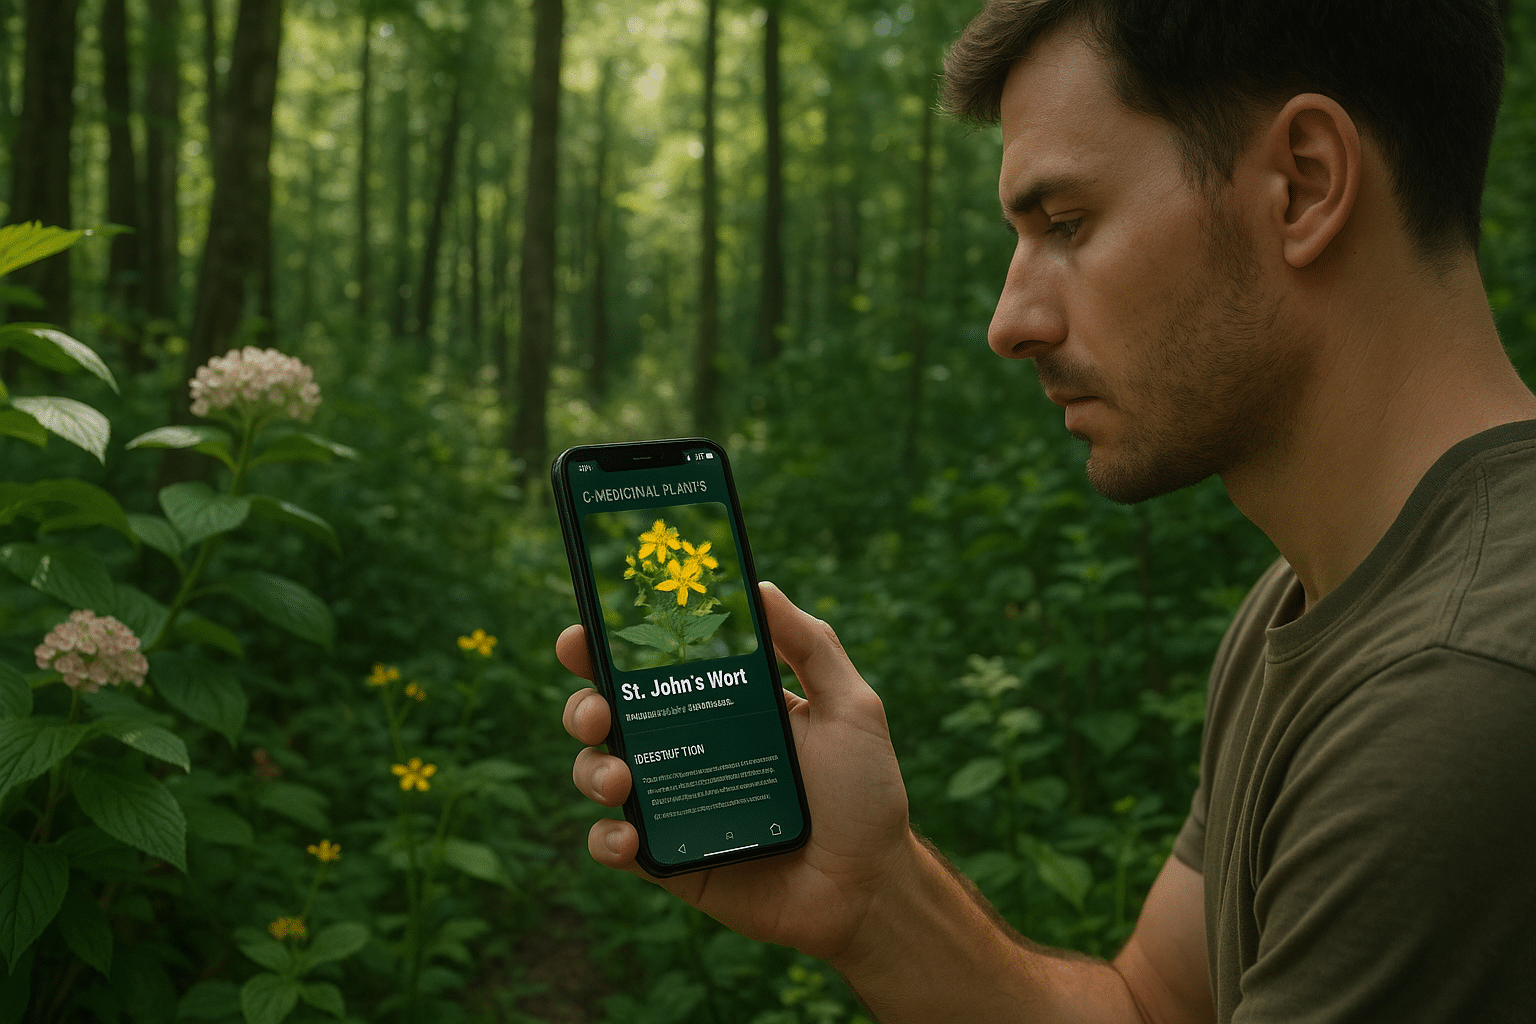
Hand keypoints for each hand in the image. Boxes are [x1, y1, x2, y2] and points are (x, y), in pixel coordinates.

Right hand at [559, 582, 914, 960]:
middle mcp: (687, 748)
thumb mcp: (850, 708)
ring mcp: (674, 804)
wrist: (870, 888)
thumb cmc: (865, 794)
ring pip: (598, 775)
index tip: (583, 633)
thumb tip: (760, 586)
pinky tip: (628, 837)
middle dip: (584, 704)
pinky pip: (614, 847)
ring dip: (591, 770)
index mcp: (720, 705)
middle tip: (600, 710)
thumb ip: (811, 645)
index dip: (606, 646)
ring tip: (621, 780)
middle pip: (608, 715)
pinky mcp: (669, 860)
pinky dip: (606, 840)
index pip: (651, 666)